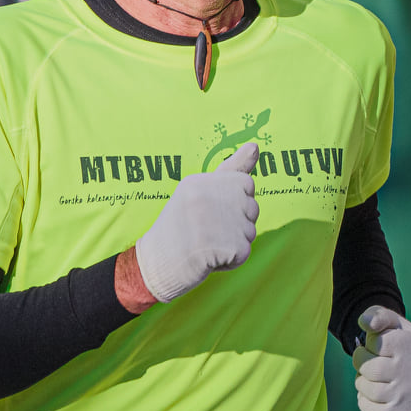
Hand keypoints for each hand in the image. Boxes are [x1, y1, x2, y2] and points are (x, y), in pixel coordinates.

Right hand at [132, 141, 259, 302]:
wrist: (154, 265)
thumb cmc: (177, 229)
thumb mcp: (197, 192)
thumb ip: (230, 170)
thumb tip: (256, 145)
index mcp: (200, 182)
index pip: (245, 183)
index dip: (235, 201)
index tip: (211, 212)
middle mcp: (209, 197)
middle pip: (252, 208)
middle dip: (237, 224)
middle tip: (206, 232)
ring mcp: (218, 222)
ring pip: (250, 231)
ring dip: (234, 243)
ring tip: (206, 245)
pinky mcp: (226, 247)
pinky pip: (244, 253)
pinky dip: (230, 261)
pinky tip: (208, 260)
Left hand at [352, 306, 410, 410]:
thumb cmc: (403, 344)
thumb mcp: (395, 324)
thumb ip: (378, 315)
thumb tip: (364, 322)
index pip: (375, 342)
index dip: (372, 343)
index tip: (382, 346)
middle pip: (368, 367)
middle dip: (363, 363)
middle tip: (373, 363)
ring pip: (366, 388)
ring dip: (363, 382)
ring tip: (375, 378)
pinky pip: (367, 408)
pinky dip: (364, 401)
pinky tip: (378, 394)